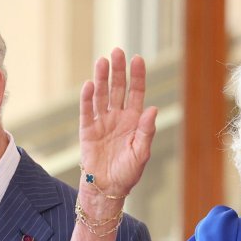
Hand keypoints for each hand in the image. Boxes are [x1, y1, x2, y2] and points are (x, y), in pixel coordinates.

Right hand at [78, 48, 156, 201]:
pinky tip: (89, 84)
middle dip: (118, 70)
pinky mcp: (87, 130)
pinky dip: (87, 98)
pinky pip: (87, 111)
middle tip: (117, 52)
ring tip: (102, 61)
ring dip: (101, 78)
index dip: (136, 76)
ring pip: (101, 95)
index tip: (137, 59)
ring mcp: (101, 122)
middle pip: (117, 88)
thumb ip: (146, 131)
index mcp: (134, 120)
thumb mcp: (141, 153)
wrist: (107, 188)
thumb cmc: (127, 173)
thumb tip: (153, 109)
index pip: (136, 92)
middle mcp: (117, 117)